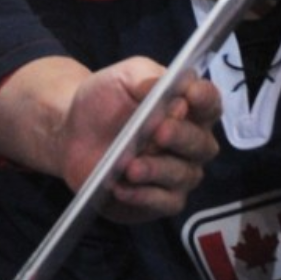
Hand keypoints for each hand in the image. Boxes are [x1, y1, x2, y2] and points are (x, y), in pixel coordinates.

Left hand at [55, 56, 222, 222]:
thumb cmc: (103, 101)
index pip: (209, 103)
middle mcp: (191, 142)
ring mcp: (179, 172)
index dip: (204, 99)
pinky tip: (122, 188)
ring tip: (131, 166)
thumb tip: (164, 85)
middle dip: (181, 137)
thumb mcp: (120, 78)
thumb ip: (144, 77)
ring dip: (157, 170)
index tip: (191, 95)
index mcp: (188, 108)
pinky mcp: (161, 199)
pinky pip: (163, 202)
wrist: (71, 132)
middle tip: (159, 132)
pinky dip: (143, 196)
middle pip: (201, 143)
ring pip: (183, 175)